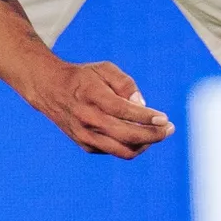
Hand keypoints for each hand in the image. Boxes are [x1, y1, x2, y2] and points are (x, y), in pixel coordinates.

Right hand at [28, 60, 174, 158]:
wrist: (50, 90)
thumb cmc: (83, 78)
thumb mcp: (104, 69)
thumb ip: (125, 83)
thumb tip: (142, 104)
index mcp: (91, 95)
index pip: (123, 110)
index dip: (146, 117)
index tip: (164, 118)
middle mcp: (87, 118)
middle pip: (126, 135)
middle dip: (153, 135)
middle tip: (169, 129)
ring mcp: (85, 135)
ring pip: (122, 150)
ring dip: (145, 145)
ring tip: (158, 133)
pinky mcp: (85, 145)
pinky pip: (115, 151)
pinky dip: (131, 145)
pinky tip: (139, 134)